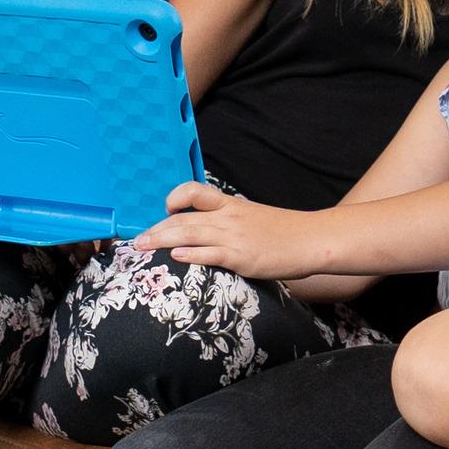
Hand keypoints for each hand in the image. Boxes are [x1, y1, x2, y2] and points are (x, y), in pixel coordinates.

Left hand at [130, 181, 330, 280]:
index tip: (163, 209)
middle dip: (157, 228)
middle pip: (184, 217)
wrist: (311, 239)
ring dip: (163, 240)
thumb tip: (206, 230)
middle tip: (136, 240)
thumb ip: (229, 220)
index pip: (195, 191)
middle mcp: (228, 217)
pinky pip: (211, 254)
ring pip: (190, 234)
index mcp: (230, 204)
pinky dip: (192, 254)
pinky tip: (176, 257)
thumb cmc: (283, 232)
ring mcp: (234, 237)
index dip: (175, 197)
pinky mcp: (242, 257)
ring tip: (143, 247)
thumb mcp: (253, 217)